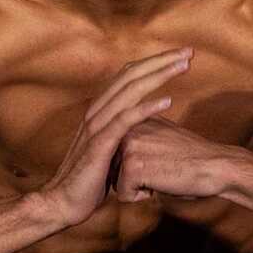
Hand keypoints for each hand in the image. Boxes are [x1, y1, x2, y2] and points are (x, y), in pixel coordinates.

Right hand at [35, 48, 189, 226]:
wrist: (64, 201)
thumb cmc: (89, 178)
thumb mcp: (109, 149)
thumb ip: (123, 133)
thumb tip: (144, 129)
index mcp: (100, 109)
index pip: (128, 75)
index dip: (153, 63)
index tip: (179, 56)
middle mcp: (97, 111)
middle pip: (131, 75)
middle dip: (161, 61)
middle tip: (188, 52)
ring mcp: (97, 125)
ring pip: (129, 91)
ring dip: (158, 76)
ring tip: (182, 67)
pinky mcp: (100, 144)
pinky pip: (125, 121)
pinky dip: (146, 108)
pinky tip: (167, 101)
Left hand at [112, 116, 238, 201]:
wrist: (215, 166)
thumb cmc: (190, 157)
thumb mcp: (159, 136)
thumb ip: (138, 136)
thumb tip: (120, 147)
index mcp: (131, 121)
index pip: (113, 155)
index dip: (136, 167)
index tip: (158, 161)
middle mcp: (124, 130)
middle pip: (111, 169)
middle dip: (133, 178)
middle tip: (161, 168)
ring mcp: (127, 147)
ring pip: (115, 182)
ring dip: (137, 187)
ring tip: (161, 174)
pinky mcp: (132, 167)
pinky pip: (123, 195)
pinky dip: (142, 197)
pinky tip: (161, 184)